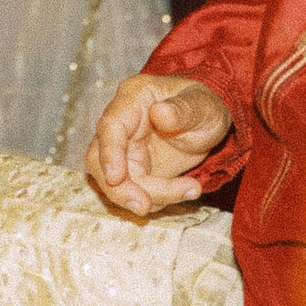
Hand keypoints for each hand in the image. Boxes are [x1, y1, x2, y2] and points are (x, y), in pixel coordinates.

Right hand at [86, 74, 229, 214]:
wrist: (206, 125)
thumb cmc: (204, 107)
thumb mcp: (205, 106)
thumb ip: (184, 109)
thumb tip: (160, 113)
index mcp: (133, 98)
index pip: (110, 126)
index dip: (109, 153)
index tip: (116, 178)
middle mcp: (121, 123)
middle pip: (99, 160)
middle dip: (120, 188)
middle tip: (145, 206)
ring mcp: (122, 149)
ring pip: (114, 182)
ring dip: (147, 196)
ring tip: (189, 190)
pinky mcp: (130, 170)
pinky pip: (133, 191)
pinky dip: (157, 198)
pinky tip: (185, 189)